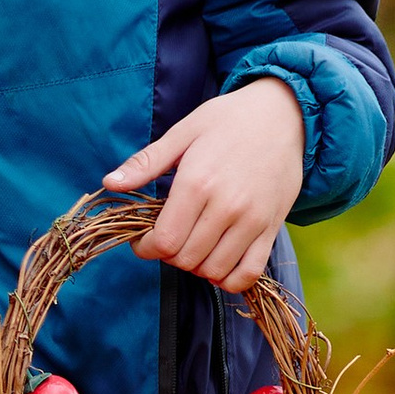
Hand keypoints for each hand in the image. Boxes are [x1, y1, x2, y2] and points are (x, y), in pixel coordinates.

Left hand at [106, 78, 302, 289]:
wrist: (285, 114)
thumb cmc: (228, 120)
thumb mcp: (183, 132)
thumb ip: (146, 163)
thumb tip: (109, 183)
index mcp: (197, 183)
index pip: (164, 241)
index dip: (146, 248)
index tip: (143, 240)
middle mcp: (226, 206)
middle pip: (186, 259)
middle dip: (169, 255)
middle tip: (169, 238)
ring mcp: (252, 220)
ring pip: (214, 270)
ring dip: (196, 266)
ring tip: (193, 245)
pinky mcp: (272, 228)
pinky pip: (250, 273)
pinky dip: (230, 279)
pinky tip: (218, 264)